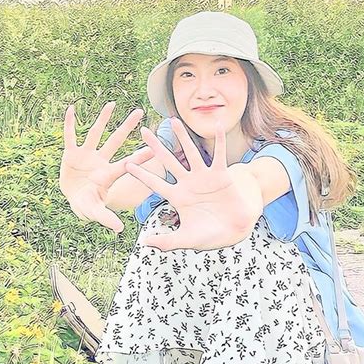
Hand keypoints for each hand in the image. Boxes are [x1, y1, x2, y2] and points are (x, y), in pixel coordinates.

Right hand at [60, 102, 153, 232]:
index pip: (127, 164)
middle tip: (140, 111)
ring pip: (95, 133)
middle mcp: (100, 161)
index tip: (153, 147)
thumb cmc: (87, 205)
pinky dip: (70, 124)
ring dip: (103, 118)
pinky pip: (70, 136)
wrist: (72, 199)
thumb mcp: (96, 212)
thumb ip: (106, 218)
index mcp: (109, 174)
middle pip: (115, 141)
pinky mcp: (71, 154)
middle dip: (126, 127)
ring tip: (112, 103)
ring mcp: (86, 155)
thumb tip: (120, 230)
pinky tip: (72, 109)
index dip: (139, 156)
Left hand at [124, 117, 261, 250]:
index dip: (142, 174)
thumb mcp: (187, 239)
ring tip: (173, 120)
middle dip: (156, 147)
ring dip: (182, 137)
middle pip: (168, 161)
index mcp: (178, 198)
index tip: (127, 163)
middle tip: (143, 131)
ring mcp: (204, 177)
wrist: (236, 230)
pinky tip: (218, 124)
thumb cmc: (211, 235)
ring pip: (191, 152)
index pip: (156, 184)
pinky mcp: (221, 175)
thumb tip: (145, 244)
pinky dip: (219, 140)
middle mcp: (188, 183)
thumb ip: (168, 242)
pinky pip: (219, 154)